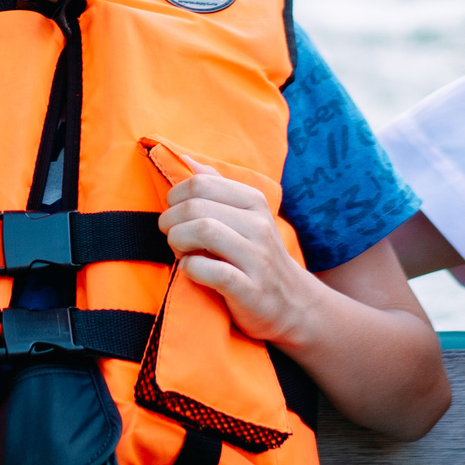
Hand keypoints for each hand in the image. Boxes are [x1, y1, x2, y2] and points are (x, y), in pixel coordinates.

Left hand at [157, 163, 323, 348]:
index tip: (175, 216)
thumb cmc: (256, 256)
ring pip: (204, 231)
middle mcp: (259, 225)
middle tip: (171, 237)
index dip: (175, 198)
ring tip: (179, 251)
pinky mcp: (250, 290)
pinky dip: (190, 269)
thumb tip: (186, 160)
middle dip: (170, 221)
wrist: (293, 304)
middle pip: (196, 207)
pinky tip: (191, 271)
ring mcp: (257, 258)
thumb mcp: (244, 217)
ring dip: (178, 241)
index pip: (201, 183)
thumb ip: (217, 188)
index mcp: (254, 202)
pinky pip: (211, 270)